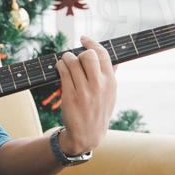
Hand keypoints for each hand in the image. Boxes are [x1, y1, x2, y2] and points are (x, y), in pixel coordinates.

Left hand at [55, 36, 115, 155]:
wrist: (87, 135)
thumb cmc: (98, 112)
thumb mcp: (111, 96)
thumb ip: (111, 77)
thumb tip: (114, 60)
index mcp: (110, 83)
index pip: (103, 55)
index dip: (92, 43)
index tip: (84, 38)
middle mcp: (99, 85)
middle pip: (88, 55)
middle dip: (79, 53)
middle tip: (75, 58)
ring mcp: (84, 91)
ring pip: (72, 61)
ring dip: (66, 58)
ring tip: (65, 61)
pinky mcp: (70, 96)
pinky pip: (63, 72)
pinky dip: (60, 65)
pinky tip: (60, 67)